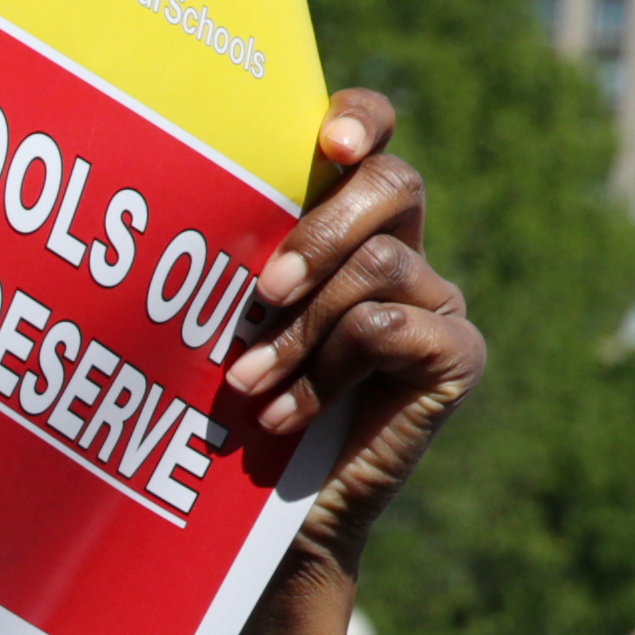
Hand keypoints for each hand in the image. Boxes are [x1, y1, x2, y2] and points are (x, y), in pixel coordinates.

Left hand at [215, 88, 482, 578]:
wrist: (274, 513)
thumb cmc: (237, 407)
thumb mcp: (230, 321)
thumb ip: (236, 257)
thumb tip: (177, 194)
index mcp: (349, 224)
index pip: (371, 139)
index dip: (359, 121)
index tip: (327, 145)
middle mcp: (404, 251)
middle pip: (395, 183)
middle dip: (321, 230)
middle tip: (263, 291)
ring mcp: (438, 302)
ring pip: (377, 267)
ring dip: (300, 329)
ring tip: (248, 382)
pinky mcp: (456, 356)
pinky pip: (388, 328)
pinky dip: (323, 374)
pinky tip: (284, 417)